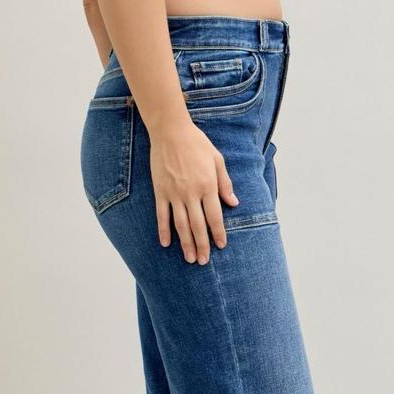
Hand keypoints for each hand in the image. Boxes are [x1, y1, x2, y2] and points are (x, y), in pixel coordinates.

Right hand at [150, 118, 237, 262]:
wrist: (171, 132)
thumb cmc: (197, 144)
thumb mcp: (217, 160)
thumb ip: (225, 183)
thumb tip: (233, 203)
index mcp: (207, 185)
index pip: (214, 216)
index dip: (218, 233)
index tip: (220, 246)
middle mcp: (191, 193)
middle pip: (197, 225)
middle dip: (202, 245)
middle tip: (203, 261)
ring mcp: (174, 193)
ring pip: (180, 225)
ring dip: (185, 243)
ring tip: (189, 258)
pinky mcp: (160, 191)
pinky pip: (162, 215)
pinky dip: (163, 230)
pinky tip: (166, 243)